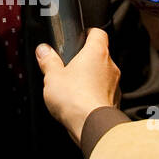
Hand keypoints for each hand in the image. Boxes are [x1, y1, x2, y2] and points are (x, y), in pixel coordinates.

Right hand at [35, 29, 120, 144]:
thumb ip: (48, 61)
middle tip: (71, 64)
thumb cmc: (75, 98)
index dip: (89, 33)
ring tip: (75, 86)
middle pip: (101, 54)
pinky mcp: (115, 100)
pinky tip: (82, 101)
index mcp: (96, 52)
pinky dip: (95, 93)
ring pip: (104, 74)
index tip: (81, 37)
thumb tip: (43, 50)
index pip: (99, 33)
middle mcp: (110, 65)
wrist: (91, 124)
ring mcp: (115, 84)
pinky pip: (105, 91)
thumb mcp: (52, 76)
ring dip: (92, 77)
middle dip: (87, 59)